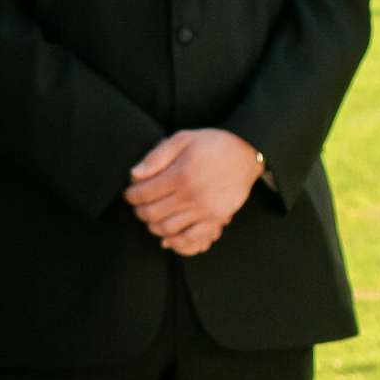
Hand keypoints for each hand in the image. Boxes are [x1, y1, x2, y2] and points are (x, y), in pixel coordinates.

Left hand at [125, 129, 260, 255]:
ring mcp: (204, 209)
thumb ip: (156, 156)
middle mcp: (190, 195)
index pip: (143, 193)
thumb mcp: (183, 138)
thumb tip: (134, 175)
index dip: (131, 195)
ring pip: (167, 228)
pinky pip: (191, 238)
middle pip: (151, 213)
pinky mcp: (216, 218)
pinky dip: (176, 241)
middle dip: (139, 211)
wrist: (248, 153)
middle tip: (140, 205)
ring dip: (154, 225)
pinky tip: (169, 236)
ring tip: (153, 217)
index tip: (131, 192)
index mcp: (180, 175)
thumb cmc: (214, 144)